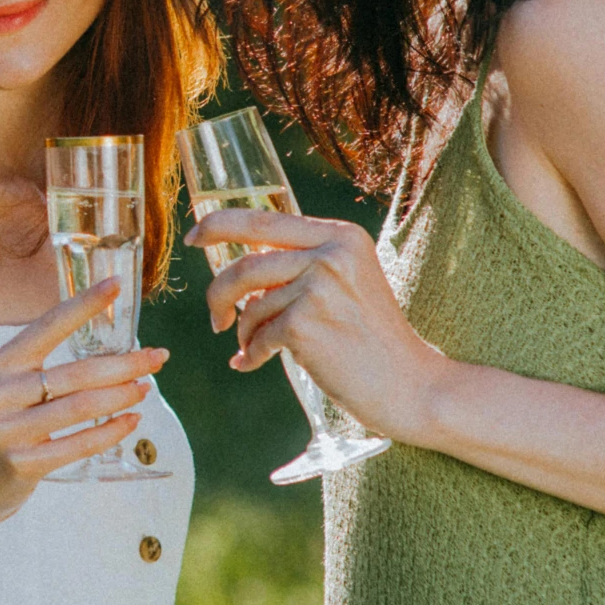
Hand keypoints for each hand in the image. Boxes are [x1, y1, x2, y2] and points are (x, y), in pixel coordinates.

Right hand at [0, 279, 165, 531]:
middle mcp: (1, 392)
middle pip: (78, 372)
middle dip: (126, 363)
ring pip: (81, 406)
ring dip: (122, 396)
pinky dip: (110, 432)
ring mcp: (9, 430)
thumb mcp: (2, 390)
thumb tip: (105, 355)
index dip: (84, 305)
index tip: (117, 285)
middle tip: (158, 357)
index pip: (49, 326)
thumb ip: (38, 370)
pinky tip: (130, 422)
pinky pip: (78, 444)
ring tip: (146, 388)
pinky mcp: (21, 464)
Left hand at [184, 206, 443, 441]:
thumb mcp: (347, 282)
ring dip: (243, 331)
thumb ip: (303, 266)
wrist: (411, 385)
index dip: (219, 225)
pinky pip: (257, 337)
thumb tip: (240, 273)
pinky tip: (253, 364)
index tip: (194, 236)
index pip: (263, 219)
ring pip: (249, 305)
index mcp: (341, 235)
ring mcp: (319, 287)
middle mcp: (331, 254)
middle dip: (218, 293)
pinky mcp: (305, 324)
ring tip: (252, 348)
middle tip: (215, 317)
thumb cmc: (373, 339)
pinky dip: (250, 354)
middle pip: (244, 264)